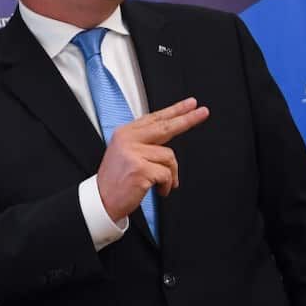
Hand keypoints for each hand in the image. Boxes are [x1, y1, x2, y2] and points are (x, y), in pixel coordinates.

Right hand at [96, 97, 208, 221]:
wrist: (102, 201)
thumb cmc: (116, 180)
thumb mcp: (126, 153)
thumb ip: (144, 141)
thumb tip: (168, 132)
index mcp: (125, 133)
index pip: (154, 118)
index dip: (174, 110)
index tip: (190, 104)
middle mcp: (128, 140)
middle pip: (165, 126)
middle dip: (187, 120)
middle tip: (203, 112)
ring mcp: (133, 153)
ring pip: (169, 157)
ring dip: (171, 174)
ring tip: (162, 183)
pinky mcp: (140, 169)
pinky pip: (166, 174)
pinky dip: (167, 185)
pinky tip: (159, 190)